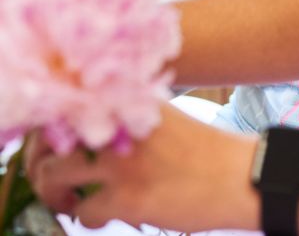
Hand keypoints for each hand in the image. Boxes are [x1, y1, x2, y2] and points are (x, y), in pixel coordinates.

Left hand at [26, 103, 258, 232]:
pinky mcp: (128, 195)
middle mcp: (122, 121)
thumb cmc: (204, 150)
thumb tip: (81, 135)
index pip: (68, 99)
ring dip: (54, 192)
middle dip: (42, 163)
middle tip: (55, 180)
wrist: (239, 175)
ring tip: (72, 200)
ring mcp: (123, 159)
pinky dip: (88, 217)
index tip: (52, 145)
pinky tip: (106, 214)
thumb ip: (127, 118)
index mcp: (132, 97)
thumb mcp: (164, 119)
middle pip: (49, 136)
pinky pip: (83, 210)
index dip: (49, 125)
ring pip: (52, 173)